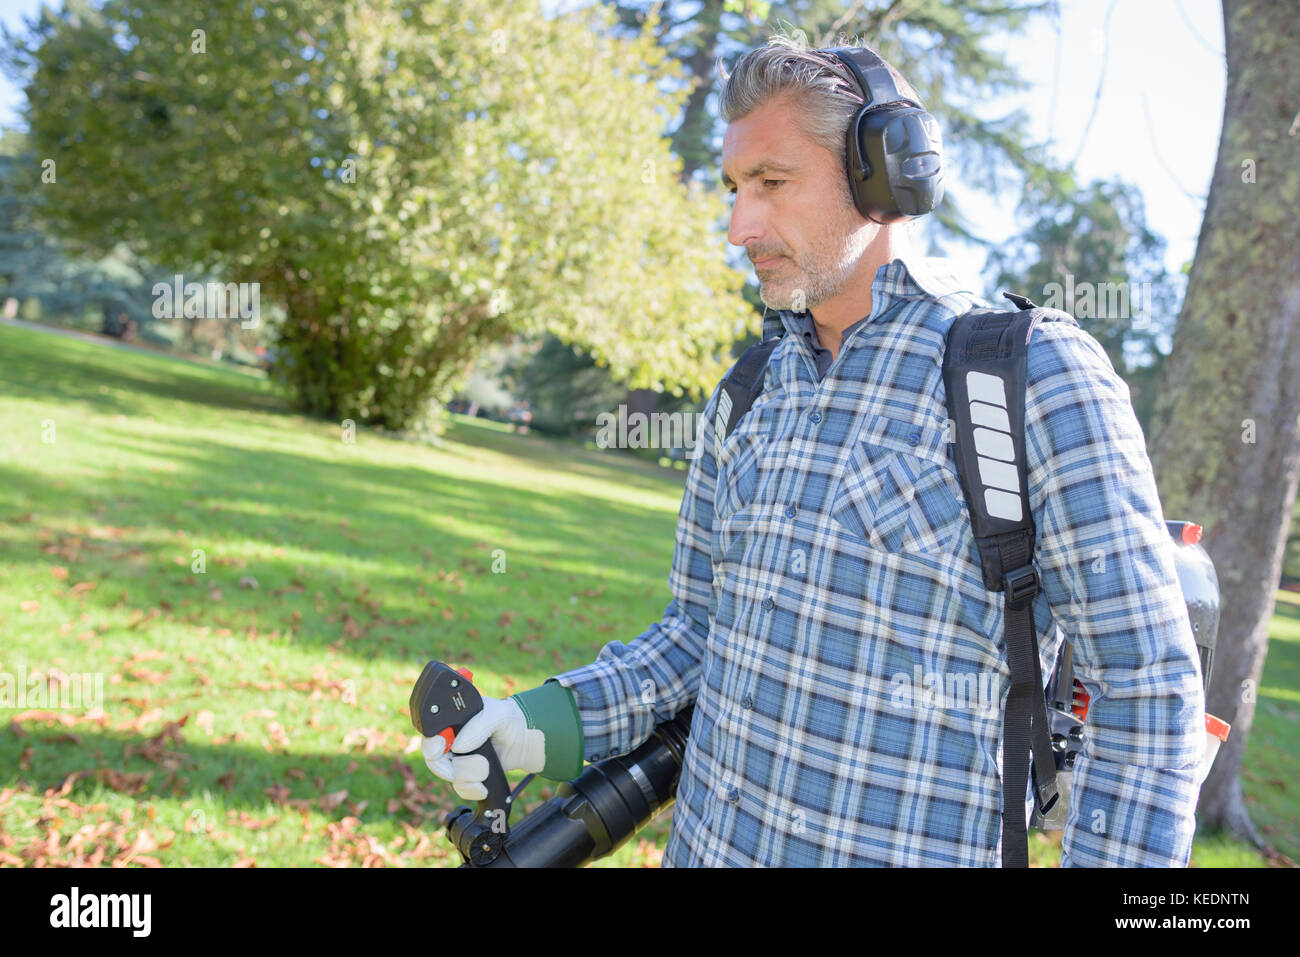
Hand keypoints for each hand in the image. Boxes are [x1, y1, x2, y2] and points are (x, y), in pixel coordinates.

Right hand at [420, 695, 545, 801]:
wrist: (525, 740)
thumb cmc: (510, 720)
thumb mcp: (497, 714)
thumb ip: (479, 726)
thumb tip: (458, 746)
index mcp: (453, 721)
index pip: (430, 734)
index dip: (430, 746)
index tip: (439, 752)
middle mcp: (452, 740)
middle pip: (433, 759)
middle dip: (445, 768)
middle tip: (454, 772)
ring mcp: (459, 759)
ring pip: (450, 776)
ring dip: (469, 775)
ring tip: (486, 766)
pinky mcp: (468, 775)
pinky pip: (460, 788)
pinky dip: (471, 790)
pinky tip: (483, 787)